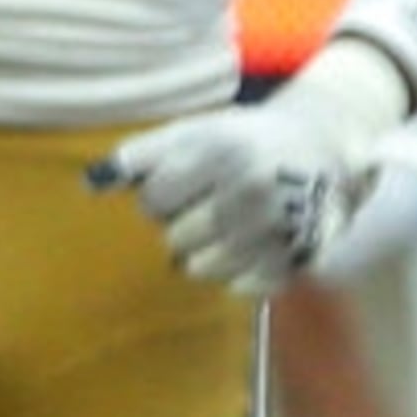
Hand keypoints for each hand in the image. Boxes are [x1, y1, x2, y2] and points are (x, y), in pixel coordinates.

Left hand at [94, 44, 416, 294]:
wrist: (324, 145)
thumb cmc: (244, 138)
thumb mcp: (194, 130)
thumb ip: (141, 154)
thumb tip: (92, 183)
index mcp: (221, 151)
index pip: (153, 200)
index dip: (157, 196)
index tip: (177, 187)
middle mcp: (251, 190)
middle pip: (176, 237)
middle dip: (181, 224)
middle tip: (205, 205)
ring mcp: (278, 229)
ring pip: (202, 267)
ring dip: (203, 252)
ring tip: (224, 226)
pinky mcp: (299, 259)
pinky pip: (241, 286)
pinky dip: (238, 272)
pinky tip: (251, 245)